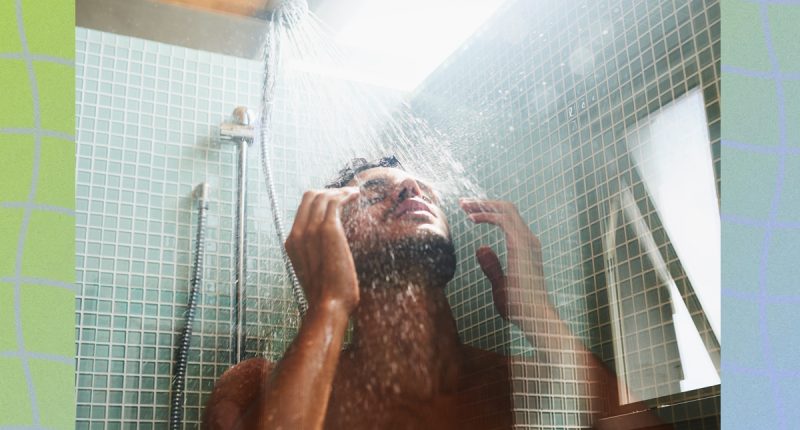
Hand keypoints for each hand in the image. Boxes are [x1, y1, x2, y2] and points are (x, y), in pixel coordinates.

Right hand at [286, 188, 360, 315]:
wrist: (328, 306)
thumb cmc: (327, 296)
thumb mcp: (315, 274)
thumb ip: (317, 258)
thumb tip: (329, 254)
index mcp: (292, 243)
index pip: (302, 209)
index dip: (319, 201)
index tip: (335, 201)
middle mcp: (298, 234)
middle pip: (309, 197)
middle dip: (329, 191)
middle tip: (346, 194)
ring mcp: (311, 230)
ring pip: (322, 196)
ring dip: (339, 191)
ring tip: (353, 194)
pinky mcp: (328, 230)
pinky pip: (335, 202)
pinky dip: (345, 195)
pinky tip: (355, 196)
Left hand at [459, 199, 545, 323]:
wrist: (534, 316)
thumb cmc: (519, 306)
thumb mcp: (500, 283)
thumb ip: (491, 266)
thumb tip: (481, 248)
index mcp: (526, 246)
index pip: (508, 218)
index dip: (489, 211)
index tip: (470, 213)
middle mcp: (529, 239)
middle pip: (507, 208)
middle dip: (484, 203)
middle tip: (463, 204)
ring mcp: (527, 240)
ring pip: (506, 209)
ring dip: (483, 205)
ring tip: (464, 206)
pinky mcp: (521, 244)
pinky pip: (503, 219)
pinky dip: (487, 215)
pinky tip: (473, 219)